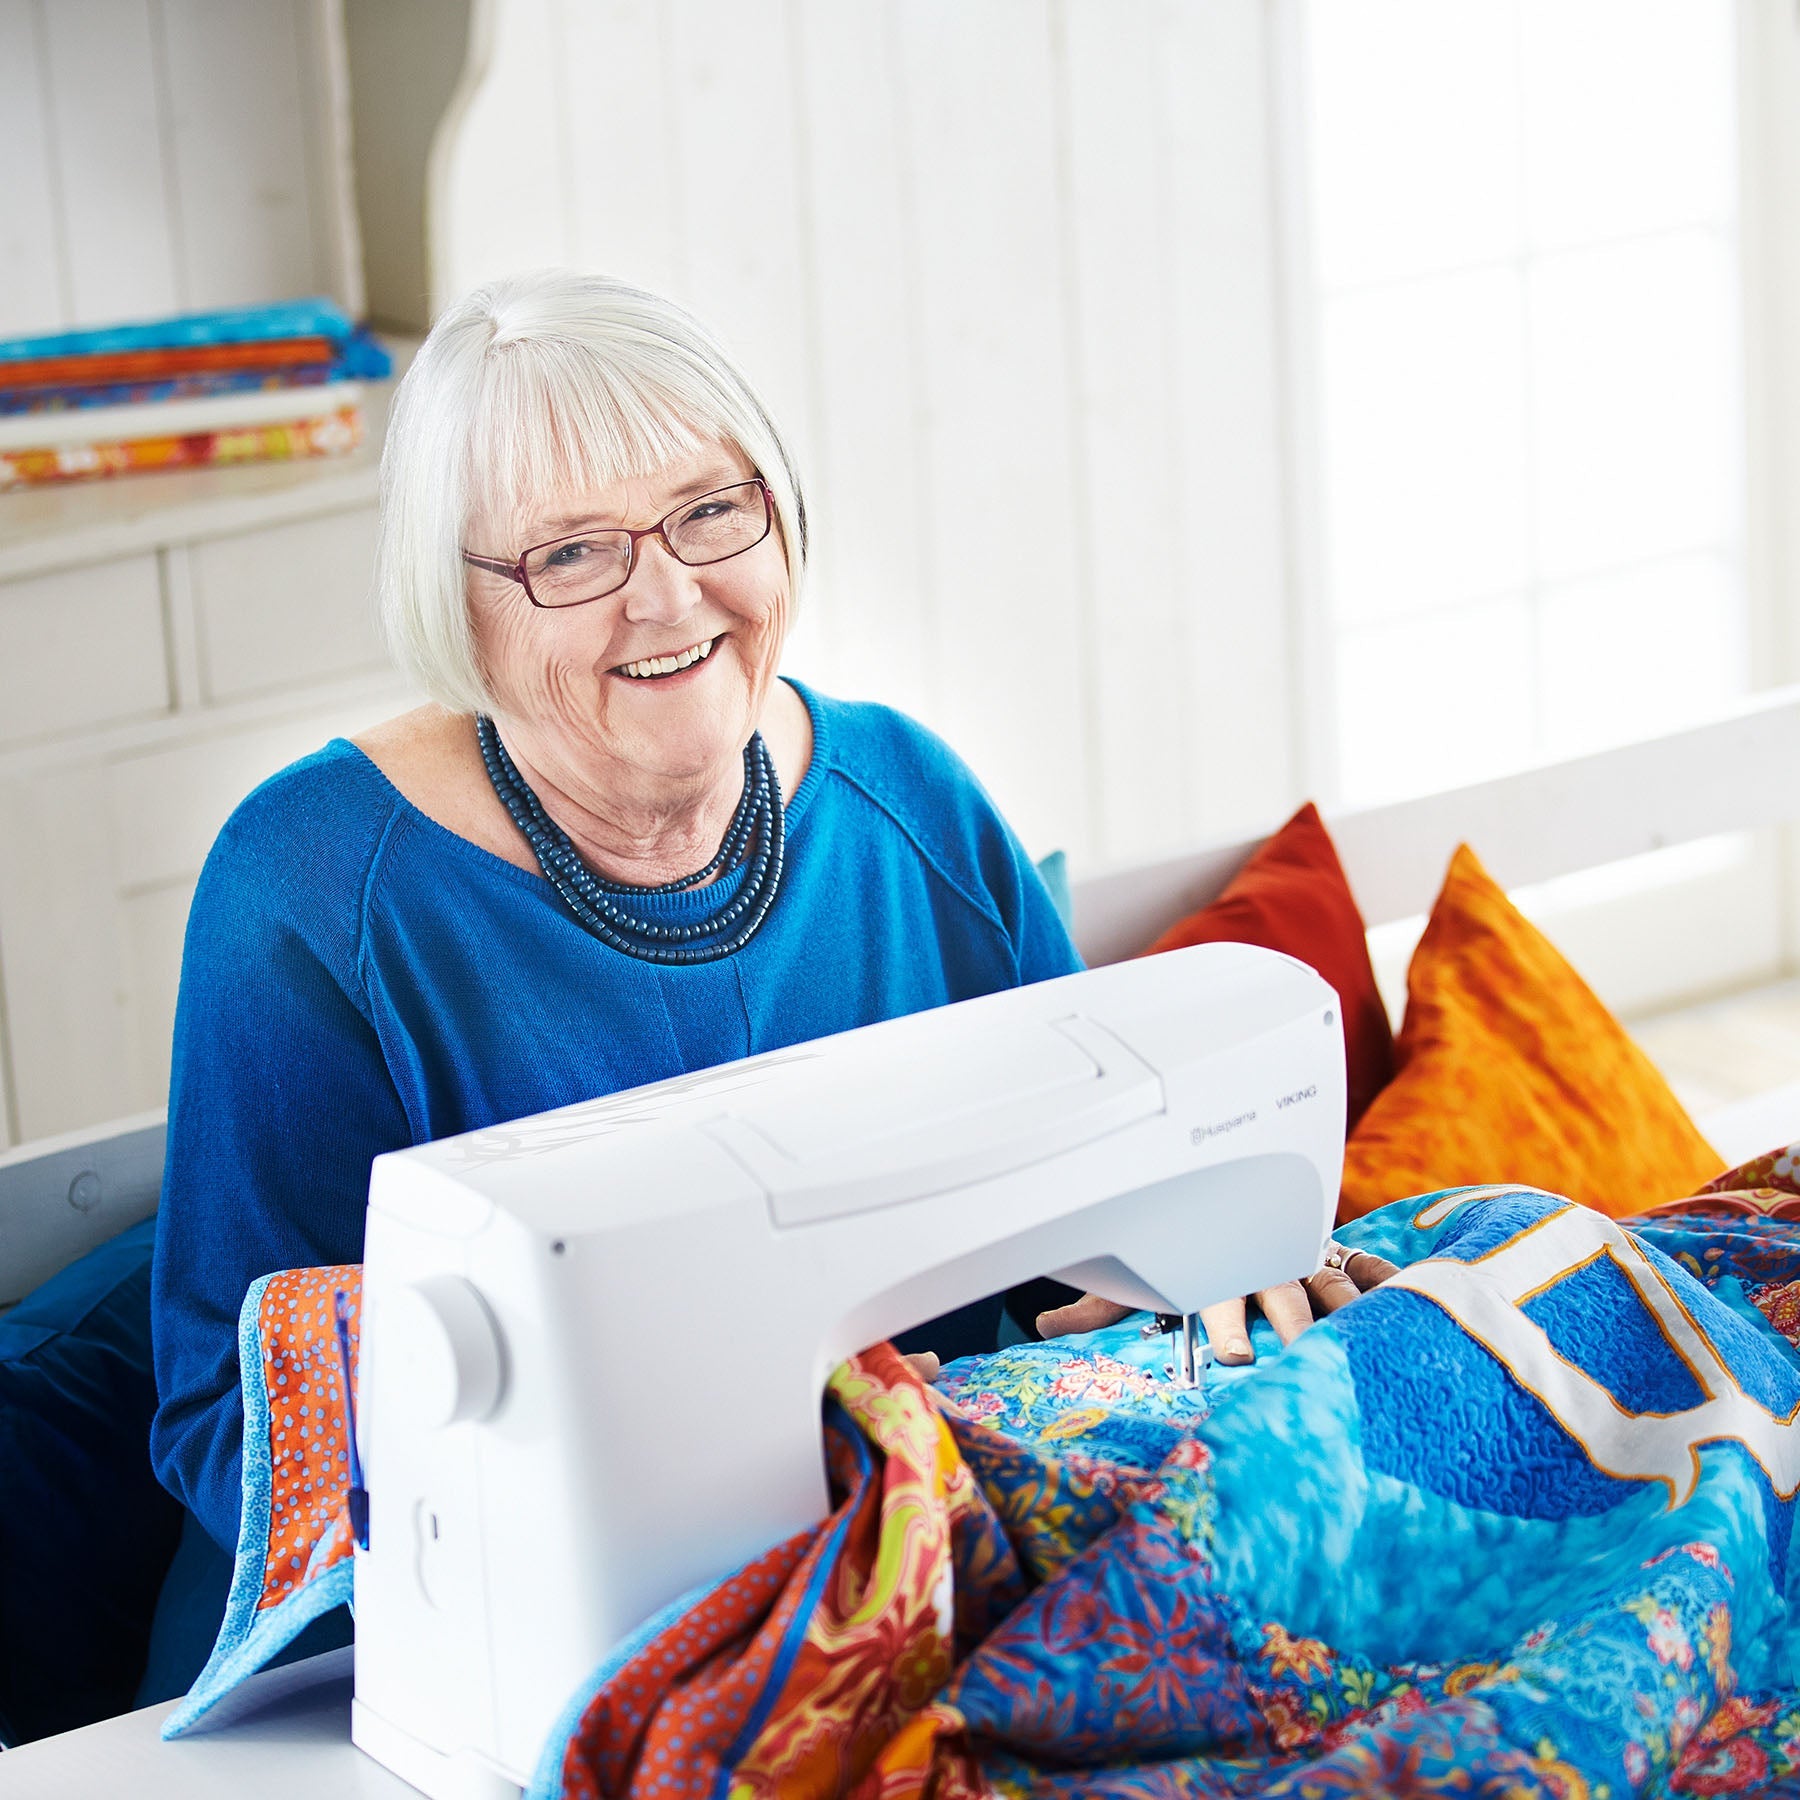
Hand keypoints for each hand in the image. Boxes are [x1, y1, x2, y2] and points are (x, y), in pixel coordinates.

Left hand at [1034, 1242, 1397, 1365]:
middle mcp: (1261, 1263)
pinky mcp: (1336, 1255)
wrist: (1221, 1195)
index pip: (1221, 1300)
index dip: (1230, 1327)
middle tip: (1310, 1356)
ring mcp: (1303, 1258)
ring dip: (1351, 1306)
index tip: (1237, 1358)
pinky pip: (1370, 1265)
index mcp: (1214, 1270)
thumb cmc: (1179, 1252)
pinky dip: (1389, 1277)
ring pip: (1333, 1281)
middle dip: (1297, 1324)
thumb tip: (1043, 1328)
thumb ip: (1095, 1304)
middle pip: (1285, 1296)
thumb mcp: (1136, 1277)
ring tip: (1373, 1337)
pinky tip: (1410, 1296)